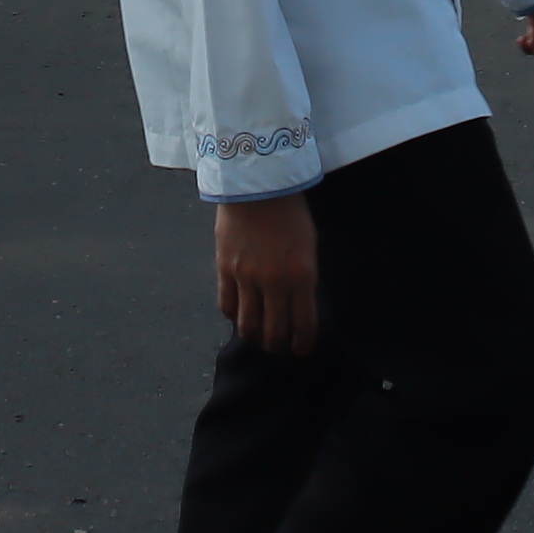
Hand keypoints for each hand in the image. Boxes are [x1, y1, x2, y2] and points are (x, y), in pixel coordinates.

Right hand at [213, 193, 320, 356]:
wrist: (258, 183)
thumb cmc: (290, 211)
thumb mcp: (308, 246)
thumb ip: (303, 278)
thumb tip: (297, 304)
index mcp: (302, 276)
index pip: (304, 325)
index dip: (303, 344)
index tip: (301, 350)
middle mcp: (275, 283)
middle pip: (274, 332)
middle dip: (278, 345)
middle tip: (278, 347)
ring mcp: (247, 278)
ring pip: (248, 325)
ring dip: (254, 336)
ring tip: (257, 337)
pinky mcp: (225, 268)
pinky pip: (227, 305)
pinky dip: (233, 316)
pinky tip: (238, 315)